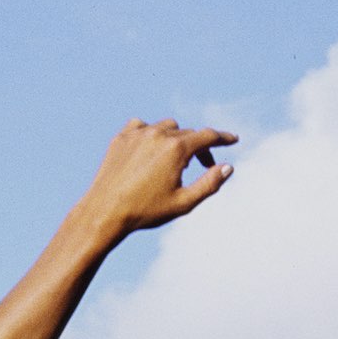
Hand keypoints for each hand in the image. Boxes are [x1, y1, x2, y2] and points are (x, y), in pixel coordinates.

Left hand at [78, 118, 236, 241]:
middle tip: (203, 165)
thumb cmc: (145, 211)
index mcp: (176, 149)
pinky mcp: (121, 137)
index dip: (223, 138)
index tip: (233, 139)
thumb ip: (209, 184)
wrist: (104, 212)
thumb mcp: (183, 203)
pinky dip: (152, 134)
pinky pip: (143, 126)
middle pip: (189, 134)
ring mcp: (137, 133)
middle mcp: (157, 134)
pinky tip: (151, 149)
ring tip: (175, 160)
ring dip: (177, 139)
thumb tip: (228, 167)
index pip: (207, 136)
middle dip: (200, 147)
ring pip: (167, 127)